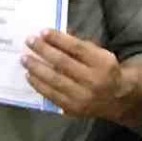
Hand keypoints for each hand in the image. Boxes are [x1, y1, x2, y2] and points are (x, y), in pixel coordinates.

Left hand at [20, 30, 138, 122]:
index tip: (42, 31)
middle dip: (43, 50)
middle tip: (29, 41)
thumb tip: (54, 35)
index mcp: (103, 63)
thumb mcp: (99, 54)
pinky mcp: (73, 109)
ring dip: (36, 68)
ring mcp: (83, 97)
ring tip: (24, 58)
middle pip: (63, 63)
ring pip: (54, 80)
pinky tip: (30, 76)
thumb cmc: (104, 70)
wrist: (117, 99)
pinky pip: (51, 95)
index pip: (77, 48)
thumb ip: (79, 45)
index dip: (58, 39)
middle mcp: (94, 81)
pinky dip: (38, 85)